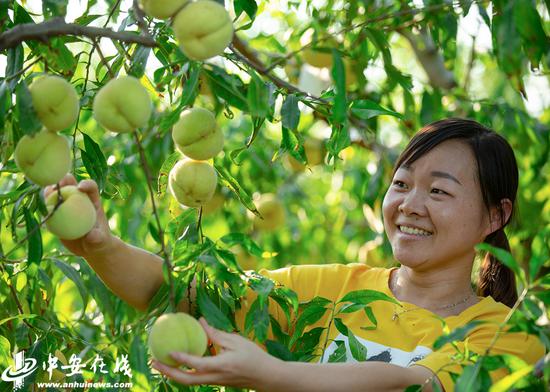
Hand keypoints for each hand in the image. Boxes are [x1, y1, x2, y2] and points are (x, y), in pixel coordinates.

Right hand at [43, 174, 115, 257]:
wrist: (88, 248)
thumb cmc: (99, 241)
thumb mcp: (100, 240)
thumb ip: (97, 237)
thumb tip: (91, 236)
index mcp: (92, 200)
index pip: (91, 187)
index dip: (86, 183)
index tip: (80, 187)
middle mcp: (78, 199)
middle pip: (70, 184)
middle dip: (63, 180)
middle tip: (58, 185)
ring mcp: (66, 205)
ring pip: (56, 193)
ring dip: (50, 191)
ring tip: (47, 194)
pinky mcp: (56, 213)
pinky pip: (48, 208)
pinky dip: (44, 206)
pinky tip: (42, 209)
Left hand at [151, 317, 282, 389]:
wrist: (266, 377)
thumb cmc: (254, 356)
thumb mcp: (236, 341)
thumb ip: (216, 334)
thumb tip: (201, 321)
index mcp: (221, 365)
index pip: (197, 364)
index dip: (182, 359)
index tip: (169, 351)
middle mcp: (215, 377)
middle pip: (187, 380)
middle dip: (168, 372)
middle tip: (153, 362)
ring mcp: (215, 382)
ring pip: (189, 382)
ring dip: (173, 374)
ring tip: (159, 364)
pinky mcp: (216, 382)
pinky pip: (196, 379)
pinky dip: (184, 374)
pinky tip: (177, 365)